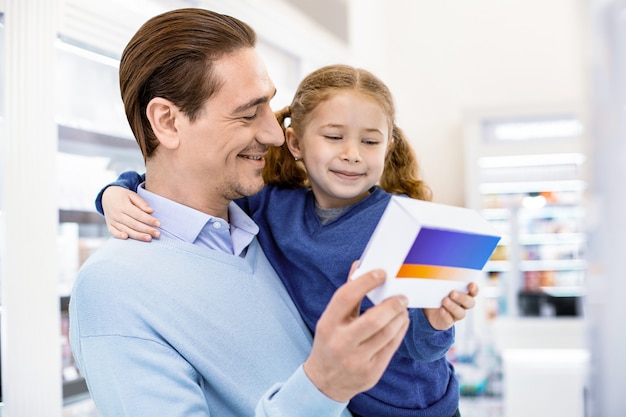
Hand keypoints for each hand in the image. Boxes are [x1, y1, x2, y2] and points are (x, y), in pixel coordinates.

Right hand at [102, 186, 160, 240]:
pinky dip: (119, 236)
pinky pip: (113, 232)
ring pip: (126, 230)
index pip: (138, 215)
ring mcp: (112, 221)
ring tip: (149, 239)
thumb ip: (141, 203)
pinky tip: (127, 238)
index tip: (159, 224)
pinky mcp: (109, 225)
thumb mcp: (131, 194)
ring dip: (138, 236)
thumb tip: (151, 211)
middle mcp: (117, 214)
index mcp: (123, 205)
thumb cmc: (122, 195)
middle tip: (158, 234)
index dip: (149, 220)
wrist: (106, 196)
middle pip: (134, 224)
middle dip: (147, 230)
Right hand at [303, 264, 409, 401]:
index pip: (346, 297)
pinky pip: (392, 347)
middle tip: (401, 296)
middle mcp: (341, 343)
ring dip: (400, 317)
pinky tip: (401, 322)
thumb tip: (360, 265)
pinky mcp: (371, 372)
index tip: (382, 273)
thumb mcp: (331, 319)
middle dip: (392, 304)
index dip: (366, 282)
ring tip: (403, 308)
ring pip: (387, 333)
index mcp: (328, 324)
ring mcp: (357, 360)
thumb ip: (348, 294)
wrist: (325, 382)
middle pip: (373, 319)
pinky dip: (400, 331)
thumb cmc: (330, 342)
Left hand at [423, 282, 478, 330]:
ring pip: (461, 313)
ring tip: (444, 300)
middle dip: (463, 298)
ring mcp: (456, 315)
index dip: (474, 289)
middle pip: (470, 303)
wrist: (428, 312)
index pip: (473, 292)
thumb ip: (442, 281)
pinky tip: (441, 309)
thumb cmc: (436, 296)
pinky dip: (446, 315)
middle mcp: (463, 305)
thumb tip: (438, 272)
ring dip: (453, 306)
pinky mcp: (448, 322)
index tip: (471, 284)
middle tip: (452, 293)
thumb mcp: (439, 287)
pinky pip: (449, 320)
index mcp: (464, 294)